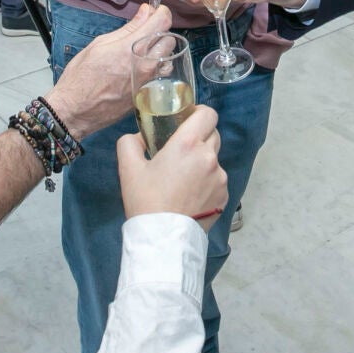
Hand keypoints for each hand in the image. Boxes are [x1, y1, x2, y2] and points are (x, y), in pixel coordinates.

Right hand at [43, 4, 172, 136]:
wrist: (75, 110)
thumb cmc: (81, 77)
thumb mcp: (99, 45)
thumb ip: (127, 28)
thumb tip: (145, 12)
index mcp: (131, 48)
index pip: (162, 22)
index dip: (161, 12)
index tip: (155, 12)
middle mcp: (146, 64)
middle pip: (170, 39)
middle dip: (160, 31)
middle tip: (145, 32)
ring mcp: (149, 81)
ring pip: (169, 58)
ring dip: (160, 51)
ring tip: (142, 52)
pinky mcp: (148, 94)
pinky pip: (163, 75)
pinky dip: (157, 67)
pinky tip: (141, 68)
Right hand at [118, 106, 226, 229]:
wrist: (163, 239)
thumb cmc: (145, 200)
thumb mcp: (128, 168)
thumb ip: (130, 143)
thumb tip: (140, 138)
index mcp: (188, 144)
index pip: (208, 114)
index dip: (199, 113)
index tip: (187, 121)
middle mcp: (209, 157)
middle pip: (212, 135)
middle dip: (198, 138)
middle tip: (180, 152)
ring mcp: (220, 178)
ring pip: (214, 160)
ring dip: (202, 162)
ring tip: (183, 180)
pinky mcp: (225, 196)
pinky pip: (217, 181)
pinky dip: (207, 183)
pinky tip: (190, 196)